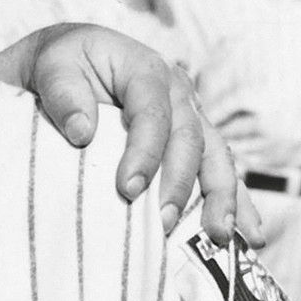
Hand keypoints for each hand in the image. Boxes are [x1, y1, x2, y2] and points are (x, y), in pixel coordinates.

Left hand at [0, 23, 259, 246]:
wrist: (68, 64)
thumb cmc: (57, 67)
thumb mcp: (51, 68)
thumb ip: (63, 94)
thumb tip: (82, 131)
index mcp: (146, 70)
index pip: (153, 112)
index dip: (145, 151)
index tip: (129, 189)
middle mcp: (177, 93)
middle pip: (191, 138)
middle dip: (181, 184)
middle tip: (164, 223)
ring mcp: (191, 117)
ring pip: (217, 156)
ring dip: (222, 197)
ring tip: (219, 235)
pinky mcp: (193, 142)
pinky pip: (220, 170)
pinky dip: (237, 202)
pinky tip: (249, 236)